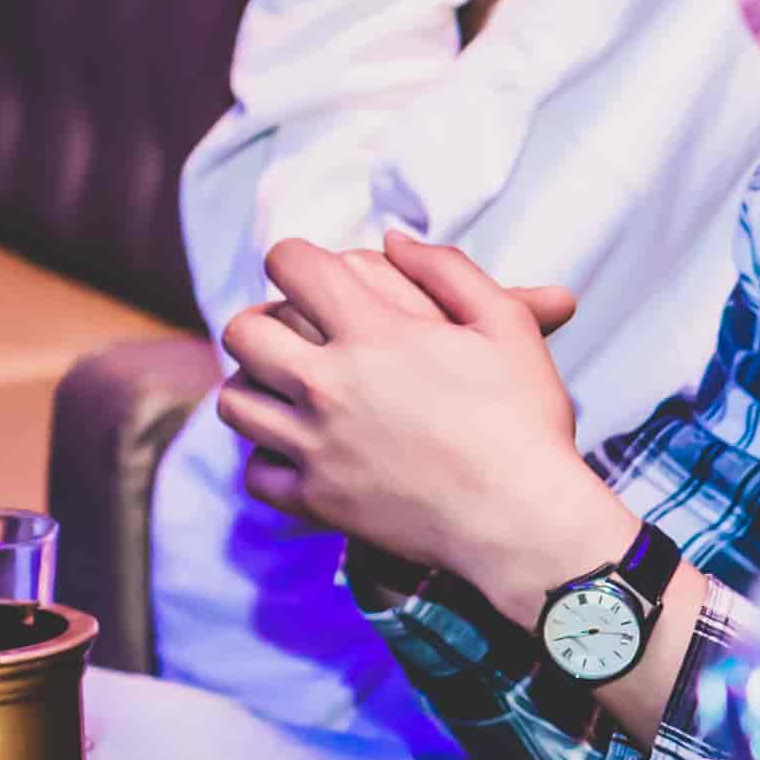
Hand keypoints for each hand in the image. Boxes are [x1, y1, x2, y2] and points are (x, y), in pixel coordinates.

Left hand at [215, 235, 591, 591]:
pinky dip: (268, 459)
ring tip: (288, 389)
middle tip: (295, 333)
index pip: (290, 265)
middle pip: (244, 331)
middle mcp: (330, 384)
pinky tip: (300, 450)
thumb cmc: (525, 420)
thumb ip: (448, 269)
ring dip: (256, 385)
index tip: (314, 277)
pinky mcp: (318, 499)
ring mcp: (317, 445)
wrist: (523, 520)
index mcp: (373, 332)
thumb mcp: (506, 325)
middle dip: (264, 320)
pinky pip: (255, 472)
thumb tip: (393, 240)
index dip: (296, 260)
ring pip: (235, 401)